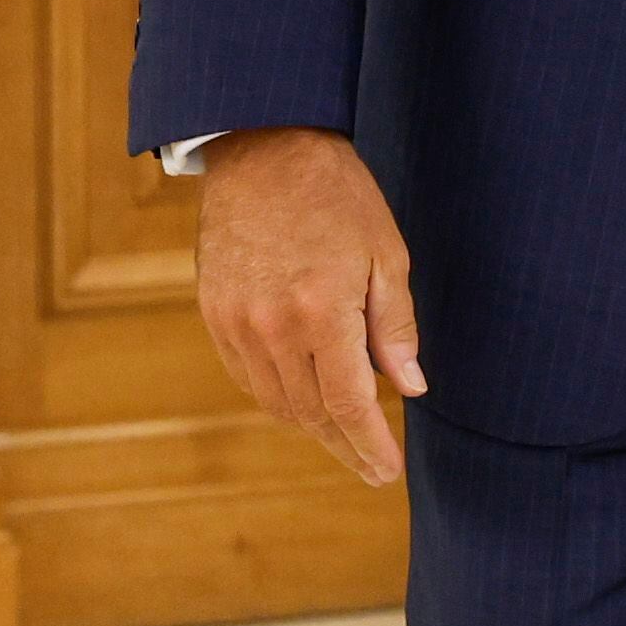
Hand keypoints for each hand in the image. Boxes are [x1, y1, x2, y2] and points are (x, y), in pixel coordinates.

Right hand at [193, 127, 425, 486]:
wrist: (264, 153)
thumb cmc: (337, 196)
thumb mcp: (386, 254)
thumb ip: (395, 326)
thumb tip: (411, 388)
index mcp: (320, 312)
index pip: (348, 402)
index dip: (369, 443)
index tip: (386, 471)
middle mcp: (270, 328)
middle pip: (310, 412)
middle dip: (344, 444)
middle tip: (372, 467)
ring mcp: (235, 325)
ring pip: (276, 401)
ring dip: (311, 426)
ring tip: (346, 438)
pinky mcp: (214, 315)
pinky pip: (248, 378)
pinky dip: (278, 397)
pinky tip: (304, 401)